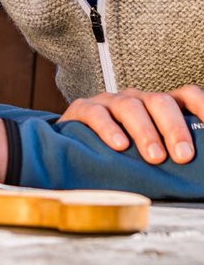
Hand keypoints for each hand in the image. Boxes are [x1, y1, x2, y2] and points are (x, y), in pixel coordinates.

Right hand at [58, 85, 203, 163]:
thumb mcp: (151, 150)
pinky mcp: (83, 109)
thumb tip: (195, 169)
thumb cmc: (120, 152)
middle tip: (183, 156)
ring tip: (154, 157)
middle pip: (160, 102)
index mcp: (158, 106)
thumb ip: (172, 153)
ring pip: (131, 106)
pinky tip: (119, 146)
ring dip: (145, 132)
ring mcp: (110, 102)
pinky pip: (96, 113)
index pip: (186, 96)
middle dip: (174, 129)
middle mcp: (137, 99)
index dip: (203, 107)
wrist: (73, 145)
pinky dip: (108, 128)